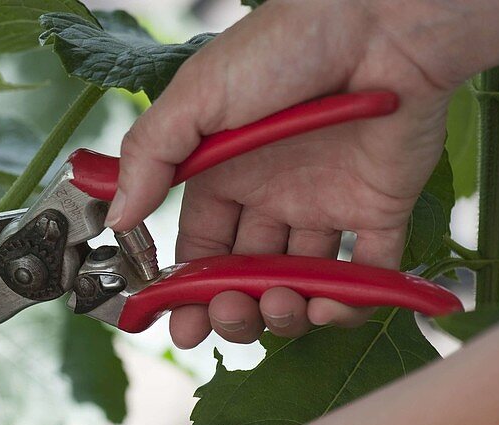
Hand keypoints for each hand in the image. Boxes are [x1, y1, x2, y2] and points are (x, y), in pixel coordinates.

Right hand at [106, 0, 460, 346]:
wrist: (381, 24)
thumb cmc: (284, 48)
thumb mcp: (196, 97)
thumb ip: (149, 158)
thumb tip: (118, 216)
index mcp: (225, 173)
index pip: (201, 247)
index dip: (187, 289)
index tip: (176, 320)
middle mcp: (272, 195)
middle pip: (245, 274)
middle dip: (232, 308)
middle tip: (228, 313)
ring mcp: (326, 205)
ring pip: (298, 284)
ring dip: (283, 313)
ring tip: (278, 306)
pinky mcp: (379, 210)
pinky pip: (363, 277)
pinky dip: (346, 307)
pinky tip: (325, 307)